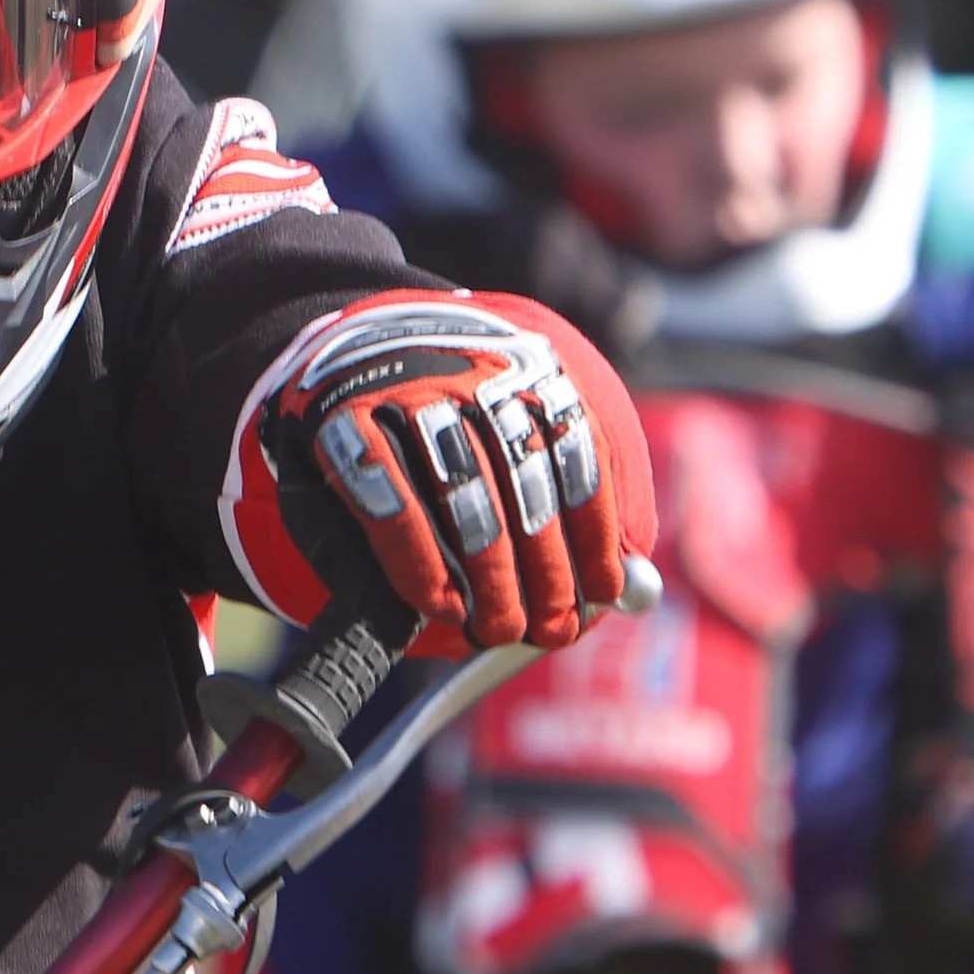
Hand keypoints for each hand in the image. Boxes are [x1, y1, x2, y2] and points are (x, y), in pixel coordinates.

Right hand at [262, 291, 653, 649]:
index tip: (601, 594)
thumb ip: (569, 486)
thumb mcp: (509, 421)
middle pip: (525, 485)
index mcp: (527, 362)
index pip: (578, 455)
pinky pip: (391, 506)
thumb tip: (633, 581)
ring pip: (466, 498)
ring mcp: (405, 390)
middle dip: (545, 572)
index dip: (595, 534)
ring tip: (500, 628)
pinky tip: (439, 605)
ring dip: (491, 578)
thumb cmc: (442, 413)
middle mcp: (472, 368)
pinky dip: (419, 564)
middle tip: (551, 629)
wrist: (340, 343)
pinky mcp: (345, 419)